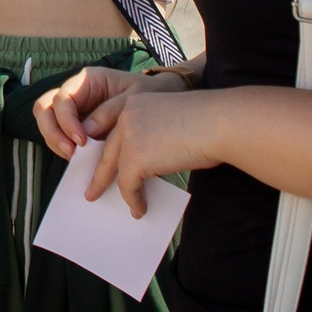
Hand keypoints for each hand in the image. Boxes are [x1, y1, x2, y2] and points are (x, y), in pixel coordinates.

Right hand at [32, 65, 155, 157]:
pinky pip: (61, 137)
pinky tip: (81, 160)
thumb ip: (111, 111)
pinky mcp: (77, 126)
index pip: (63, 98)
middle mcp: (76, 93)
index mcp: (88, 80)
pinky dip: (65, 149)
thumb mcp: (136, 96)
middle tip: (71, 152)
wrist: (162, 98)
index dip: (66, 121)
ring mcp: (74, 110)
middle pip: (44, 108)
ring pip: (47, 123)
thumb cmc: (150, 91)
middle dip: (52, 132)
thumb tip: (87, 131)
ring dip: (56, 143)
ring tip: (76, 159)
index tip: (82, 141)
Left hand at [85, 90, 220, 219]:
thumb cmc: (208, 124)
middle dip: (99, 172)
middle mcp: (127, 116)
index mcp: (135, 103)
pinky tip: (139, 208)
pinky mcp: (135, 157)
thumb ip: (153, 137)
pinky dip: (133, 199)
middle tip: (92, 189)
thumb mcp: (171, 123)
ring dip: (114, 189)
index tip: (101, 166)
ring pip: (115, 168)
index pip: (115, 131)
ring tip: (105, 201)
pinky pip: (128, 184)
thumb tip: (149, 165)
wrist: (219, 123)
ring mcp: (129, 136)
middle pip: (108, 150)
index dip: (108, 151)